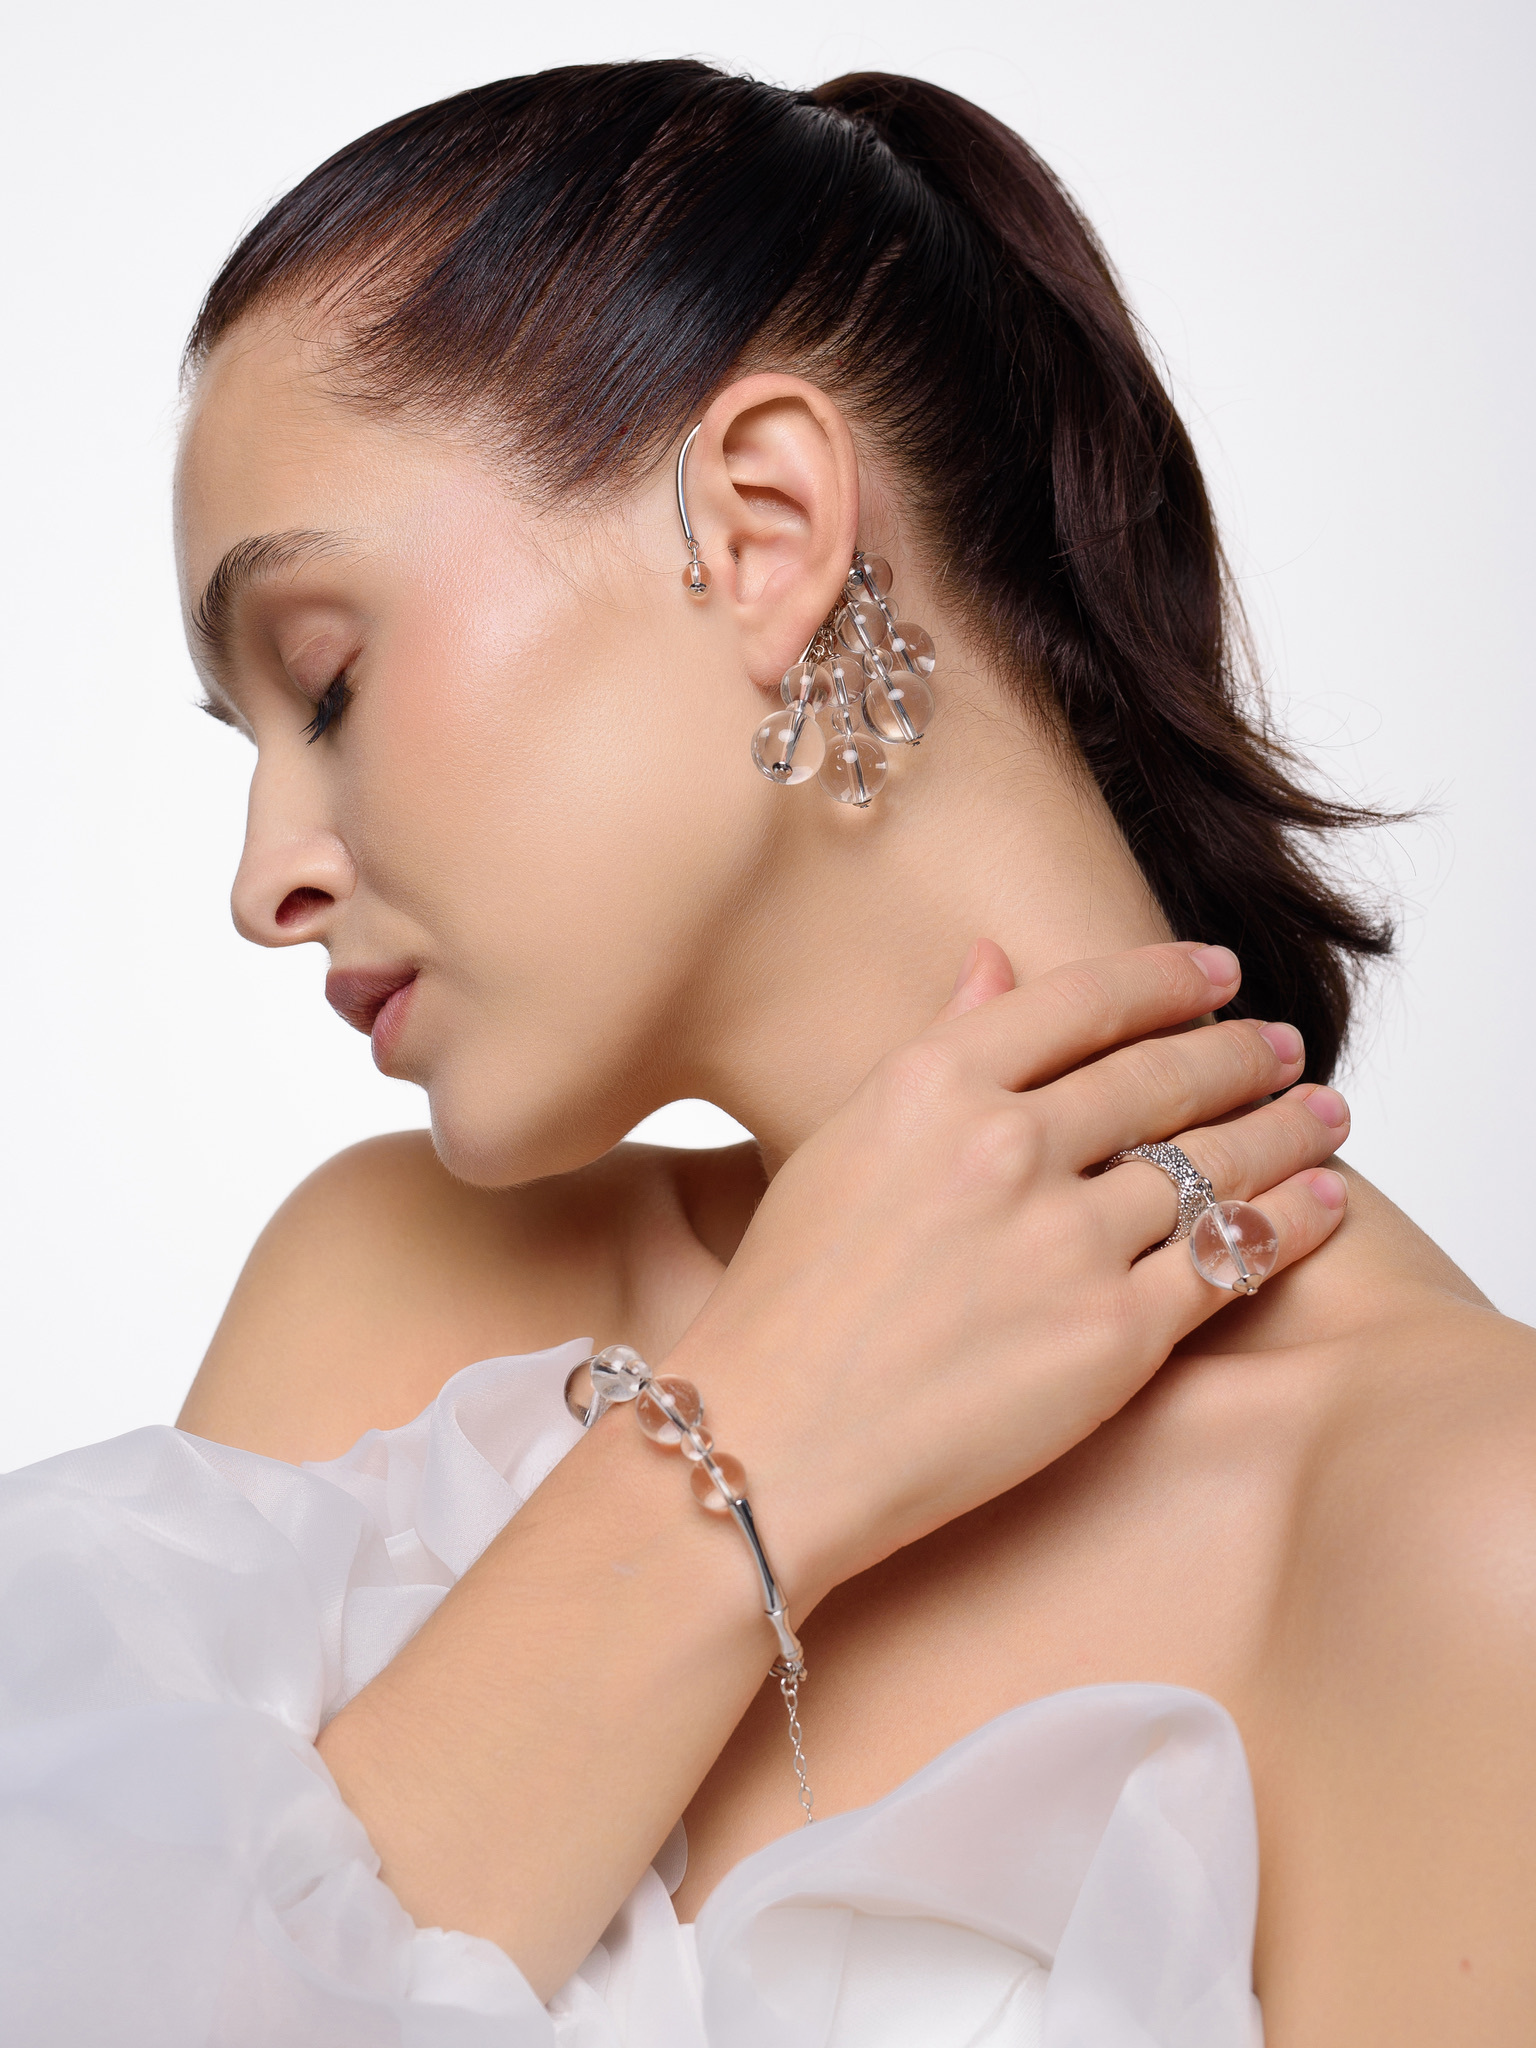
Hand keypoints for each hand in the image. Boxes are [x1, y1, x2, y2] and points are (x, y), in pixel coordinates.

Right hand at [669, 940, 1348, 1612]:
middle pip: (1164, 1075)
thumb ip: (938, 1048)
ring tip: (1323, 1115)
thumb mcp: (846, 1143)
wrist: (774, 1443)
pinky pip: (1226, 1261)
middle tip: (1282, 1046)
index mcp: (933, 1084)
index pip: (1085, 999)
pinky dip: (1289, 1225)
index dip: (1169, 977)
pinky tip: (1321, 1205)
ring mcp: (1065, 1242)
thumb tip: (996, 961)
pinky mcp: (1112, 1337)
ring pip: (1212, 1163)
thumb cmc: (791, 1299)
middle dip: (1241, 1055)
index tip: (1218, 973)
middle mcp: (1006, 1146)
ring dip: (1285, 1131)